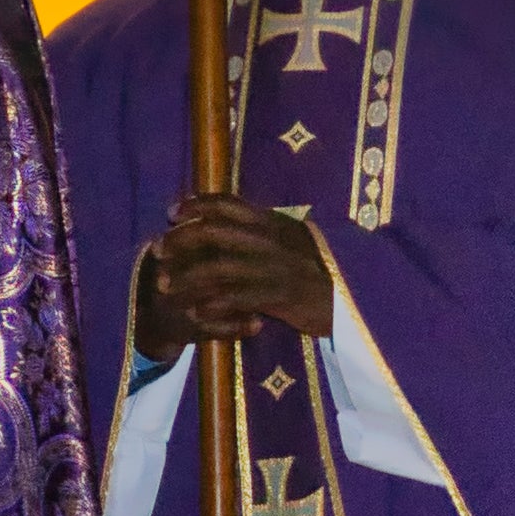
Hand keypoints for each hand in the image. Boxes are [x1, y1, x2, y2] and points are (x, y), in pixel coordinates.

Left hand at [135, 196, 334, 353]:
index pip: (229, 203)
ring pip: (219, 267)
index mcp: (275, 222)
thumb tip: (232, 223)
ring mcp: (275, 267)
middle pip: (215, 232)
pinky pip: (237, 298)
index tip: (172, 211)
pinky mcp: (279, 295)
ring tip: (165, 286)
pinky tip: (195, 312)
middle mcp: (271, 239)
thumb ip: (268, 231)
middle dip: (181, 240)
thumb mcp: (296, 240)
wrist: (358, 296)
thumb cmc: (325, 270)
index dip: (197, 204)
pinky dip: (212, 305)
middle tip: (157, 250)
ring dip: (187, 276)